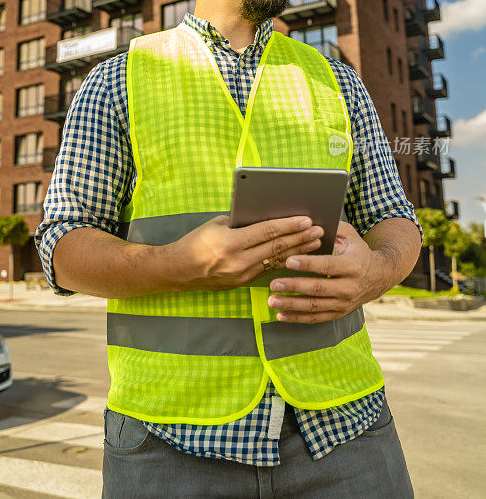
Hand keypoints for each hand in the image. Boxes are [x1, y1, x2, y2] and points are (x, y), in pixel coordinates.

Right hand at [172, 214, 323, 291]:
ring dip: (298, 251)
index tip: (306, 219)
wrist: (179, 271)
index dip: (288, 225)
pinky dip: (285, 261)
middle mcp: (239, 261)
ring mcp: (242, 275)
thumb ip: (241, 222)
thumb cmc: (196, 242)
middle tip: (319, 230)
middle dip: (300, 238)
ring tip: (316, 243)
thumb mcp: (217, 225)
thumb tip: (267, 215)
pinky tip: (299, 255)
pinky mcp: (244, 282)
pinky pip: (269, 269)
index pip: (267, 232)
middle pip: (276, 247)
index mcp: (231, 243)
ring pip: (276, 260)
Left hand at [267, 221, 391, 322]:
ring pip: (315, 306)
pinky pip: (316, 318)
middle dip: (294, 287)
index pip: (327, 265)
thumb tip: (307, 221)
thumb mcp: (349, 235)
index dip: (307, 264)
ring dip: (291, 305)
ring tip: (272, 301)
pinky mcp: (338, 313)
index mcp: (352, 265)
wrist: (379, 276)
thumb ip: (330, 227)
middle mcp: (349, 287)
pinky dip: (297, 318)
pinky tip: (281, 315)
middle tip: (274, 284)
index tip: (289, 261)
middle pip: (318, 288)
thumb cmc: (357, 251)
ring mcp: (344, 303)